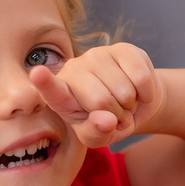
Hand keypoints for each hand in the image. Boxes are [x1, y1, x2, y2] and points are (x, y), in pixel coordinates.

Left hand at [30, 43, 164, 148]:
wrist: (136, 103)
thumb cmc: (109, 122)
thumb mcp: (99, 136)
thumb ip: (96, 134)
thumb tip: (106, 121)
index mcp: (61, 96)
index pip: (52, 90)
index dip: (45, 82)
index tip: (37, 73)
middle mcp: (74, 70)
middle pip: (101, 101)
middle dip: (117, 116)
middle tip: (115, 114)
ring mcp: (97, 56)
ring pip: (124, 91)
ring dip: (131, 106)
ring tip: (125, 102)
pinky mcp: (124, 49)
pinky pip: (141, 78)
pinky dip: (147, 94)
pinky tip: (138, 91)